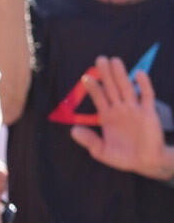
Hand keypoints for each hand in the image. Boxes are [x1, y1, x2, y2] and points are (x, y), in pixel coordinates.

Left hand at [68, 56, 172, 180]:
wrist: (146, 162)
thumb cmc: (124, 157)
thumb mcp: (101, 151)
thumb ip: (88, 140)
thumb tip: (73, 130)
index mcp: (108, 117)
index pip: (99, 98)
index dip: (93, 87)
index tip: (85, 76)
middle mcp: (120, 110)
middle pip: (112, 88)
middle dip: (105, 74)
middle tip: (100, 59)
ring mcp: (135, 109)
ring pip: (127, 88)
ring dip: (121, 74)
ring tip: (114, 60)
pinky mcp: (149, 112)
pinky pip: (147, 96)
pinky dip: (143, 84)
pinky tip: (138, 73)